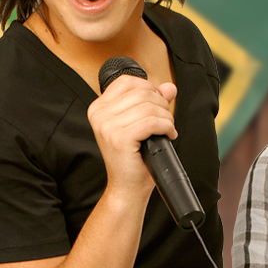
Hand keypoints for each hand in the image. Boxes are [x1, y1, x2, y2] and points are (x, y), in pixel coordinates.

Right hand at [86, 77, 177, 201]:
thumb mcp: (141, 123)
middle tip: (164, 121)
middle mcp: (99, 115)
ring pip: (149, 107)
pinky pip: (152, 122)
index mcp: (98, 108)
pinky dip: (166, 127)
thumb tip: (169, 87)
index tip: (156, 106)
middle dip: (161, 105)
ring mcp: (107, 127)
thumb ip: (153, 101)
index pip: (127, 82)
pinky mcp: (119, 139)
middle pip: (142, 92)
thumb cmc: (133, 157)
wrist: (127, 186)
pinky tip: (168, 135)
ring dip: (166, 118)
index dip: (149, 89)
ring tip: (166, 130)